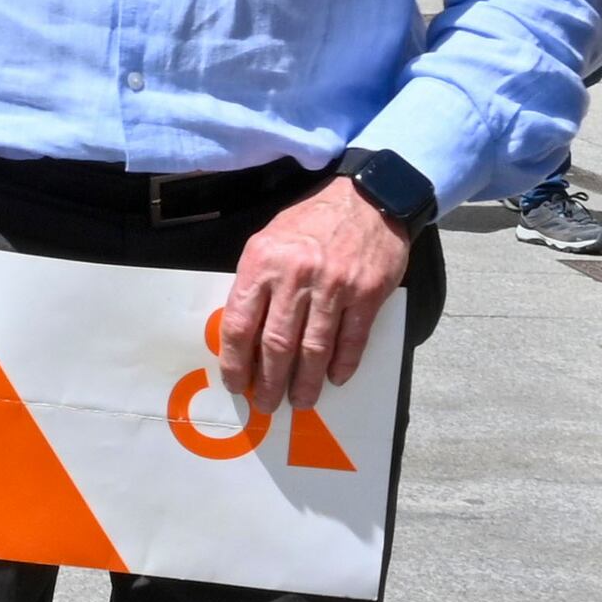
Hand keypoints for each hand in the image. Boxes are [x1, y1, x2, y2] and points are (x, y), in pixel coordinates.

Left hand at [216, 177, 410, 415]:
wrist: (367, 198)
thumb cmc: (311, 223)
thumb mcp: (268, 241)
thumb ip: (254, 283)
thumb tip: (242, 335)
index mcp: (261, 262)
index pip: (239, 324)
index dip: (234, 362)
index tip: (235, 383)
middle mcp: (295, 276)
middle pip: (275, 345)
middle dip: (268, 382)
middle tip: (265, 404)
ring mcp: (333, 286)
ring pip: (314, 349)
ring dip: (305, 382)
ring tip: (300, 401)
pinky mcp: (367, 293)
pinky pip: (351, 340)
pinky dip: (343, 364)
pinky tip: (334, 378)